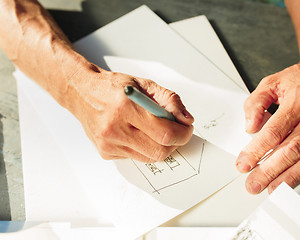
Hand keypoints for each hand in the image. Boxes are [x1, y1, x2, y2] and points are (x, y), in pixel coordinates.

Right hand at [69, 68, 193, 161]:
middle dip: (175, 143)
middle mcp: (114, 128)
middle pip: (159, 150)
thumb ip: (169, 100)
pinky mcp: (106, 153)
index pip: (164, 133)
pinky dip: (144, 147)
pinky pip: (137, 157)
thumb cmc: (113, 87)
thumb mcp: (145, 84)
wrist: (82, 93)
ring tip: (156, 129)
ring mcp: (108, 144)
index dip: (182, 133)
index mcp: (125, 107)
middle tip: (177, 131)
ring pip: (150, 157)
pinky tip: (137, 133)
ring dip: (160, 146)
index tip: (187, 128)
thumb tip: (186, 119)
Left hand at [236, 58, 299, 195]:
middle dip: (270, 171)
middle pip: (291, 150)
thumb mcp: (272, 82)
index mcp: (299, 102)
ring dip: (289, 178)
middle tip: (253, 184)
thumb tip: (250, 127)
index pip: (274, 132)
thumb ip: (255, 103)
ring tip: (272, 191)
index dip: (256, 151)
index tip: (243, 164)